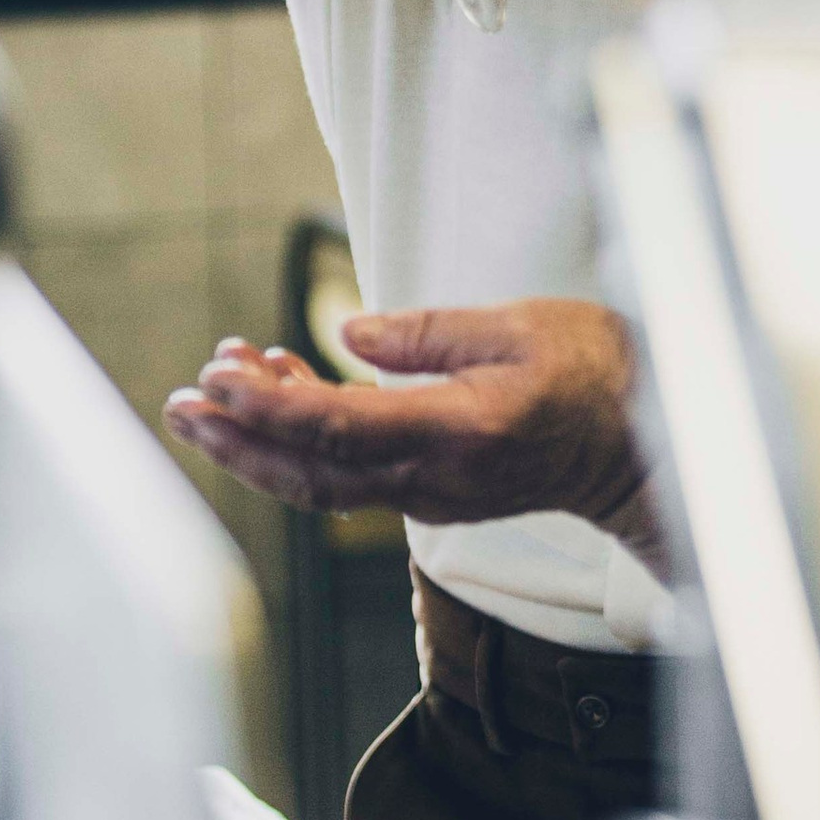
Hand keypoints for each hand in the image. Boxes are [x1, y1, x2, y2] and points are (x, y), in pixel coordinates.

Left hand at [164, 299, 662, 557]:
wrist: (643, 447)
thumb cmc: (594, 374)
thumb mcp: (519, 326)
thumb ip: (428, 333)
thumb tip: (348, 337)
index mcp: (458, 431)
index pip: (339, 427)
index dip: (267, 406)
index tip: (215, 375)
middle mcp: (436, 477)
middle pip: (312, 472)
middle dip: (235, 441)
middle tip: (176, 403)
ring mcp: (431, 493)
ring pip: (323, 481)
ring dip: (259, 441)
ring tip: (211, 388)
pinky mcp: (431, 490)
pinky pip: (351, 473)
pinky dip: (302, 440)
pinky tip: (279, 387)